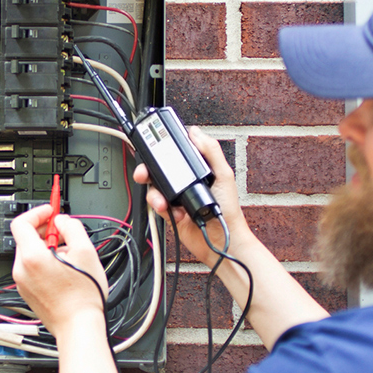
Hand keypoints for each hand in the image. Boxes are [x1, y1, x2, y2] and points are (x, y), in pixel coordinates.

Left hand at [10, 205, 107, 339]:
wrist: (78, 326)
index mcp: (32, 257)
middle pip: (26, 238)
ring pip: (31, 253)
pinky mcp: (28, 292)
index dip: (37, 213)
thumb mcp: (86, 251)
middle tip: (64, 233)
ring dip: (47, 247)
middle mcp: (22, 270)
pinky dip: (45, 262)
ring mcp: (23, 283)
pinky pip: (32, 269)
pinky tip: (64, 271)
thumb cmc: (82, 296)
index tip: (50, 211)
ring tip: (69, 256)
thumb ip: (72, 227)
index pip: (21, 222)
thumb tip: (62, 221)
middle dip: (45, 230)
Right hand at [137, 126, 249, 267]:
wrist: (222, 240)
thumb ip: (211, 151)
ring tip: (163, 202)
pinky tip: (176, 213)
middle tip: (144, 172)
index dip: (163, 148)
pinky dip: (162, 209)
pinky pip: (156, 206)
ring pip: (154, 189)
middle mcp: (184, 182)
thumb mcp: (224, 174)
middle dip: (148, 170)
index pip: (175, 154)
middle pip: (158, 170)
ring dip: (155, 194)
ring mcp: (175, 197)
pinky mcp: (169, 213)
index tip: (152, 144)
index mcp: (195, 170)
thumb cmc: (229, 209)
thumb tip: (196, 132)